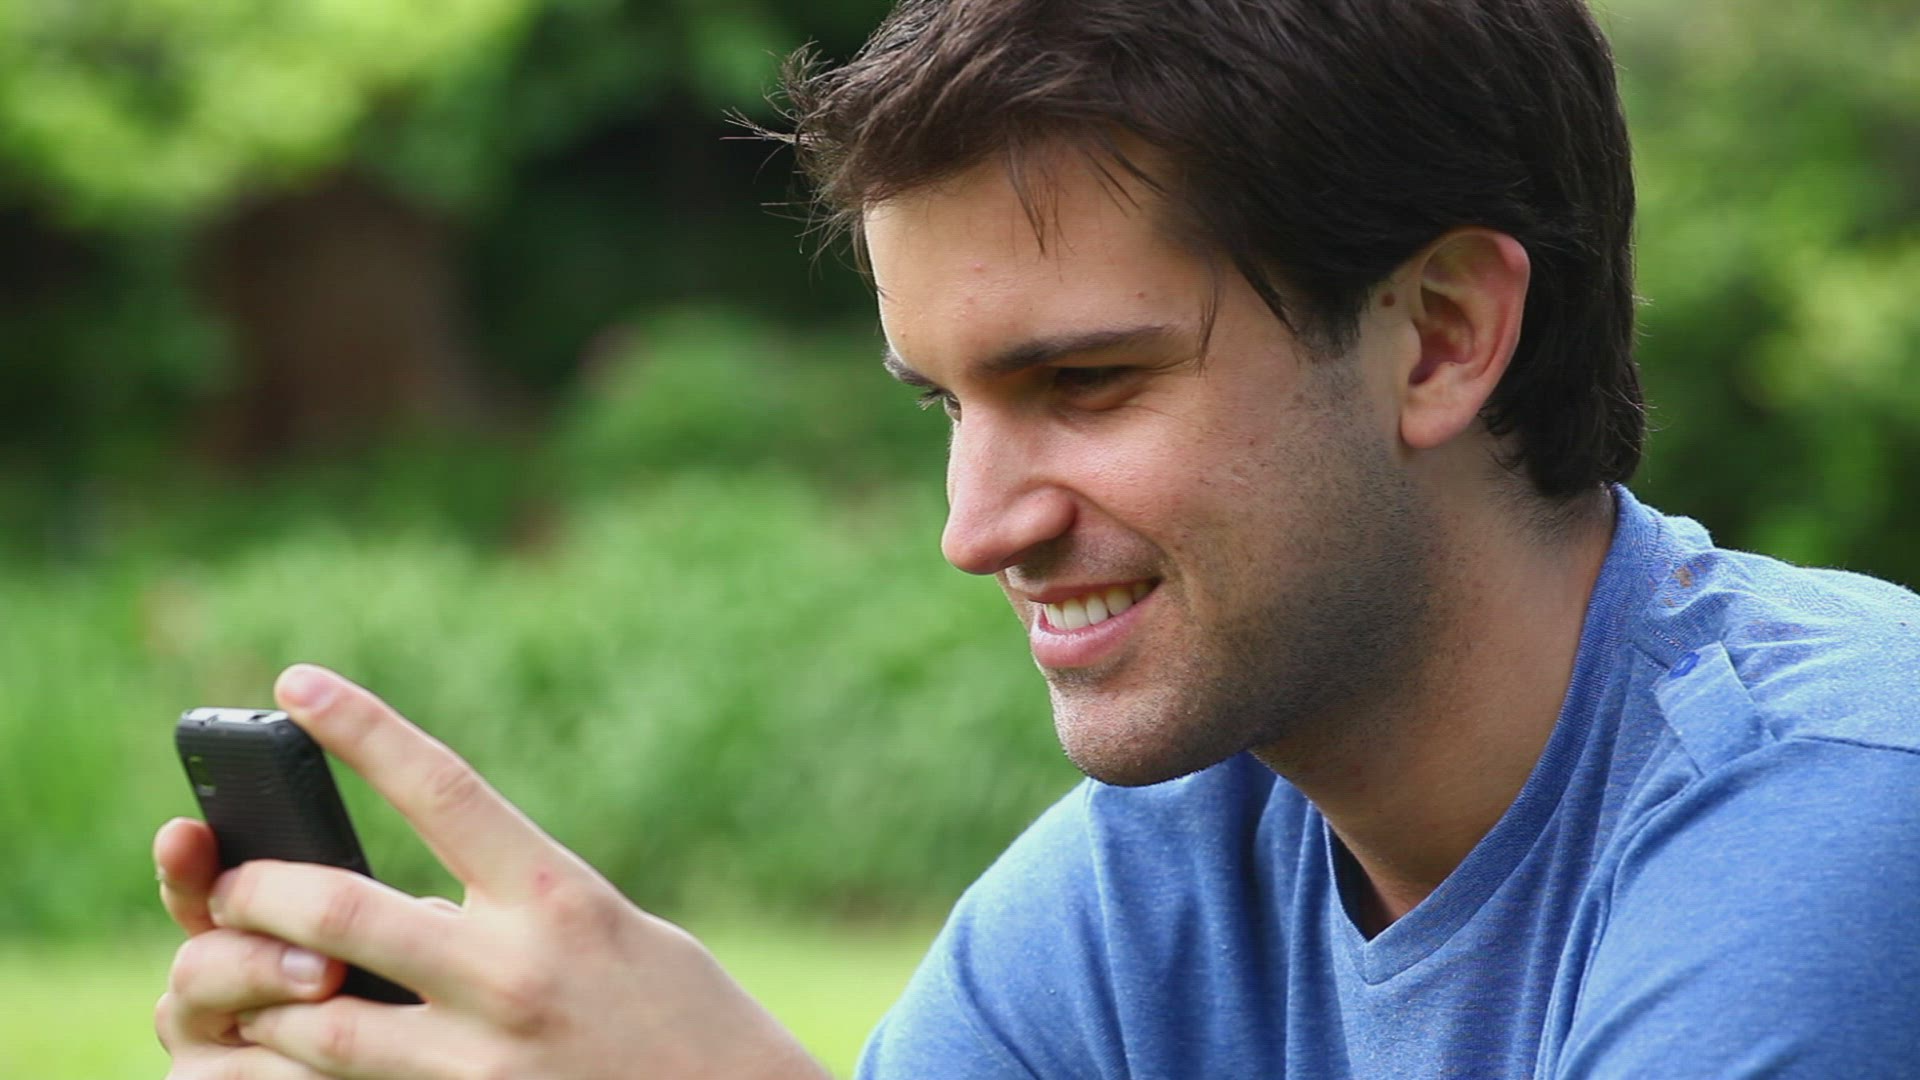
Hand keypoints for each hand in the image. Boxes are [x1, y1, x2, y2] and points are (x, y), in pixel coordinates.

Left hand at [157, 664, 829, 1079]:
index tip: (298, 684)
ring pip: (321, 1021)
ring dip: (264, 995)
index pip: (443, 788)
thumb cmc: (682, 1009)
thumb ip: (516, 907)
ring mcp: (487, 1055)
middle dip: (264, 890)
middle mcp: (515, 969)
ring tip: (239, 979)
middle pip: (345, 910)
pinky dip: (298, 1070)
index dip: (363, 729)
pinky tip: (274, 1051)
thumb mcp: (609, 927)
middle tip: (233, 881)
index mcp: (558, 893)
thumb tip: (421, 901)